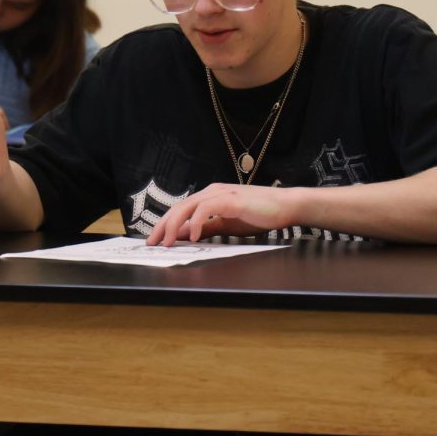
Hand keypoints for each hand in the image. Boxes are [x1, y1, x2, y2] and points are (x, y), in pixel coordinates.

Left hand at [147, 183, 300, 245]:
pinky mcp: (231, 200)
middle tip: (152, 243)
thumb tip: (185, 236)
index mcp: (208, 198)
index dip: (164, 224)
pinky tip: (195, 236)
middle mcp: (211, 192)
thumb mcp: (226, 224)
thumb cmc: (258, 215)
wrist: (284, 206)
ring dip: (175, 225)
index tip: (154, 240)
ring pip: (188, 206)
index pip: (179, 210)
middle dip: (163, 226)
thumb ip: (206, 228)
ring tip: (169, 242)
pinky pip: (206, 208)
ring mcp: (221, 194)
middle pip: (178, 207)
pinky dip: (197, 222)